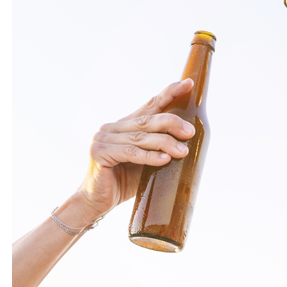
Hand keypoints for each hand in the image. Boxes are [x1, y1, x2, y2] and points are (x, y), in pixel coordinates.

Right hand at [75, 79, 196, 220]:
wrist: (96, 203)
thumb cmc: (125, 182)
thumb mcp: (146, 161)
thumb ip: (159, 147)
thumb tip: (189, 139)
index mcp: (125, 125)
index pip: (150, 105)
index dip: (169, 93)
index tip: (188, 84)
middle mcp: (113, 127)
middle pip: (147, 120)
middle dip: (172, 123)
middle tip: (190, 132)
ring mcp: (103, 138)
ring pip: (141, 137)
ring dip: (165, 142)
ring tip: (183, 151)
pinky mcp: (99, 153)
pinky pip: (130, 153)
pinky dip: (149, 156)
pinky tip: (165, 159)